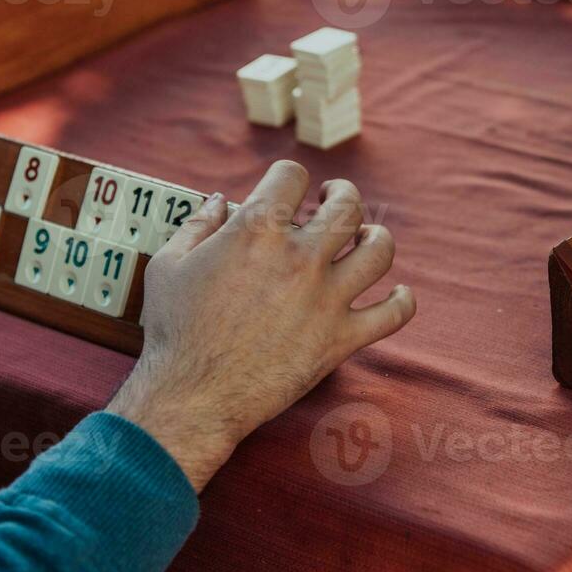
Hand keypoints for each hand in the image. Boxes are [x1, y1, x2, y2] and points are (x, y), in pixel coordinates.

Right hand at [107, 161, 416, 490]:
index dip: (288, 177)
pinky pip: (393, 314)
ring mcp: (327, 298)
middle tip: (331, 199)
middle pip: (347, 205)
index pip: (291, 176)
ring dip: (375, 237)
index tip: (285, 190)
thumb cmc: (174, 329)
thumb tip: (217, 201)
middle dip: (341, 194)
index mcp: (257, 230)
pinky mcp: (341, 339)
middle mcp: (300, 257)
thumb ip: (197, 225)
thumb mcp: (169, 264)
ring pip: (379, 250)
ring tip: (364, 239)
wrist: (192, 395)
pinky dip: (402, 301)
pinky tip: (397, 294)